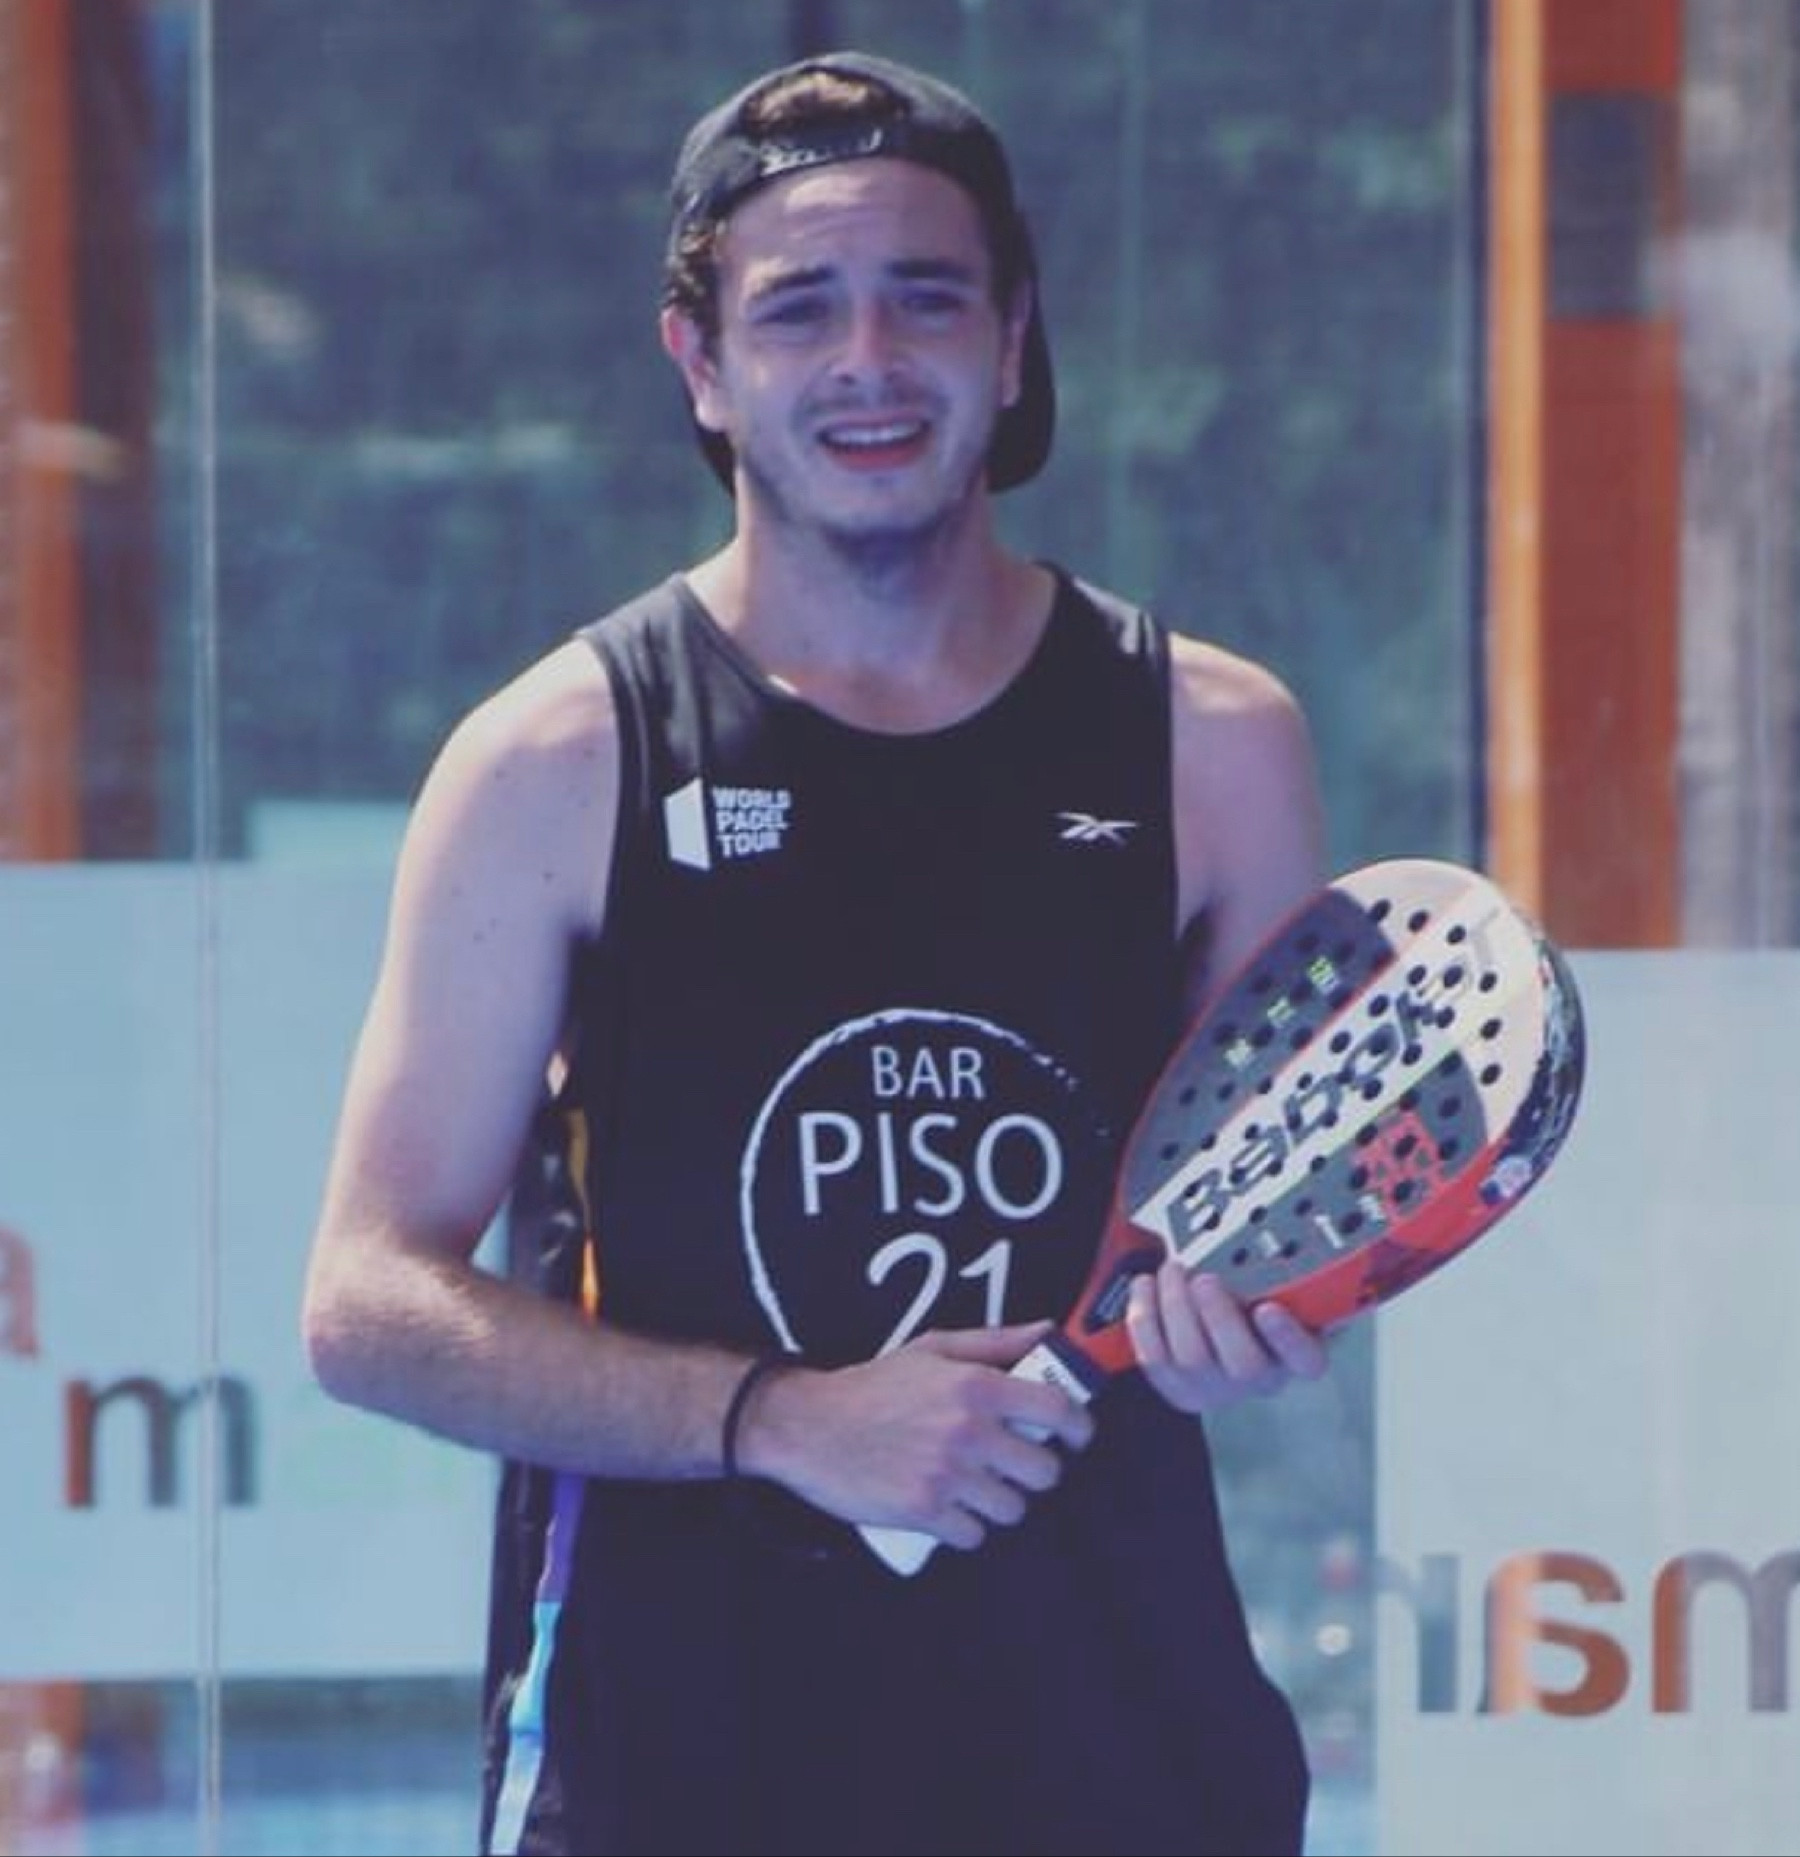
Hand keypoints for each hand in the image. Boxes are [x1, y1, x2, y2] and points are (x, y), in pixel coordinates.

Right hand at [752, 1321, 1095, 1551]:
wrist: (809, 1425)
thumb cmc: (875, 1385)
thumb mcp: (934, 1348)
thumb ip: (997, 1342)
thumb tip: (1050, 1333)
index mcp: (976, 1386)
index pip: (1058, 1410)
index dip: (1079, 1427)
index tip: (1076, 1435)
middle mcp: (968, 1431)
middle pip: (1044, 1471)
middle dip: (1035, 1469)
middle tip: (1014, 1462)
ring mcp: (947, 1476)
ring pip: (1013, 1508)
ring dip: (1001, 1500)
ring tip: (979, 1485)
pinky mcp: (924, 1512)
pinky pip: (975, 1535)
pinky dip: (968, 1526)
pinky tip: (952, 1508)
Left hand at [1126, 1258, 1327, 1414]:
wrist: (1217, 1324)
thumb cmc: (1253, 1299)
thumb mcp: (1278, 1282)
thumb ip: (1286, 1273)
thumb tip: (1299, 1245)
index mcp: (1297, 1352)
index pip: (1306, 1358)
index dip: (1287, 1339)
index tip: (1268, 1309)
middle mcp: (1260, 1377)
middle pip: (1244, 1364)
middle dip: (1218, 1316)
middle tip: (1204, 1279)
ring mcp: (1218, 1388)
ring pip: (1193, 1359)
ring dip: (1176, 1308)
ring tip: (1172, 1273)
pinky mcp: (1178, 1388)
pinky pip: (1154, 1359)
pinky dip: (1144, 1318)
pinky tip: (1146, 1287)